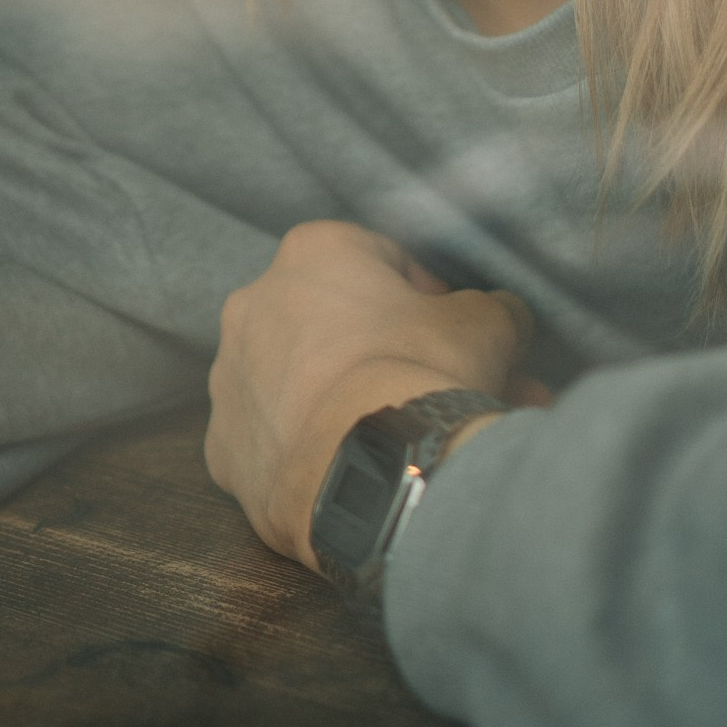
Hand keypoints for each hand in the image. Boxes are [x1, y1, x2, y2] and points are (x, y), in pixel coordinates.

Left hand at [205, 221, 538, 568]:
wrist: (374, 472)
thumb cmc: (422, 373)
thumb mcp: (486, 323)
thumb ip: (492, 308)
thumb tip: (502, 315)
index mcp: (311, 253)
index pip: (381, 260)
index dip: (430, 297)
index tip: (458, 334)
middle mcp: (254, 304)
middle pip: (340, 325)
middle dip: (395, 355)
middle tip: (446, 391)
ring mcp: (231, 380)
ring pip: (304, 385)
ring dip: (352, 402)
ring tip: (412, 443)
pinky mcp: (224, 451)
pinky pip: (279, 443)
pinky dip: (315, 453)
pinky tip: (362, 474)